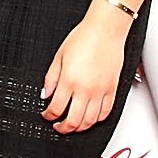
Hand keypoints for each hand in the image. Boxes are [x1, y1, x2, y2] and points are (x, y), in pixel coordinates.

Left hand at [42, 3, 131, 134]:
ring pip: (90, 121)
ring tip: (73, 125)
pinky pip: (105, 113)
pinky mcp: (112, 89)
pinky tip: (91, 117)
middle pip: (73, 121)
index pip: (56, 109)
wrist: (105, 29)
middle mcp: (85, 89)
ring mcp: (100, 91)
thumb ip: (51, 78)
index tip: (46, 115)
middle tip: (58, 127)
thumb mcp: (59, 56)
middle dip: (62, 128)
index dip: (48, 116)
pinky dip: (97, 120)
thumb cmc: (84, 38)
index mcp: (69, 81)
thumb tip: (45, 95)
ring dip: (79, 127)